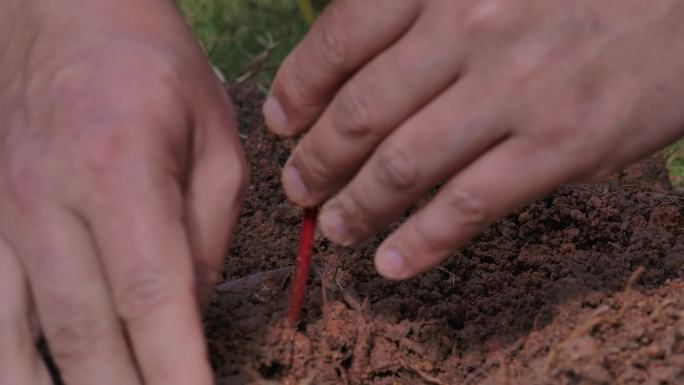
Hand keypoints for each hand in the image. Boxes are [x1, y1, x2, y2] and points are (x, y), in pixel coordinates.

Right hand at [0, 1, 246, 383]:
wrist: (68, 16)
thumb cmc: (153, 71)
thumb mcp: (214, 140)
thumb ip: (206, 233)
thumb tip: (188, 313)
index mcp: (120, 173)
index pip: (153, 298)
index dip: (175, 370)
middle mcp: (46, 202)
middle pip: (86, 334)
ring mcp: (0, 215)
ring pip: (17, 338)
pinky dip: (6, 360)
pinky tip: (30, 381)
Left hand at [264, 0, 683, 279]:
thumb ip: (422, 12)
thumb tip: (353, 67)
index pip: (340, 41)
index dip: (298, 89)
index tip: (282, 121)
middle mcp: (469, 30)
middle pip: (360, 112)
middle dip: (316, 159)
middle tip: (297, 185)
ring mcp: (513, 92)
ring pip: (402, 165)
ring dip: (356, 206)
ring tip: (334, 227)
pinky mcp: (559, 146)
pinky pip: (467, 205)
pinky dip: (422, 242)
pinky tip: (393, 262)